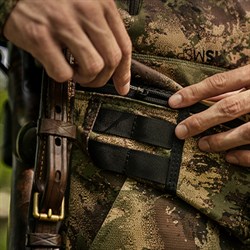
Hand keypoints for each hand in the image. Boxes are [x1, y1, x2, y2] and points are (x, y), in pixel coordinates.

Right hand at [4, 0, 131, 94]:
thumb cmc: (51, 1)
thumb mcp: (85, 5)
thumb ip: (101, 29)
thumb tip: (114, 63)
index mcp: (101, 4)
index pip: (124, 46)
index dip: (124, 72)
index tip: (122, 86)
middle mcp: (86, 11)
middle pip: (112, 60)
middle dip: (104, 78)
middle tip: (92, 79)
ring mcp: (63, 23)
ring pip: (92, 67)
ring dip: (85, 79)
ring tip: (74, 71)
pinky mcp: (40, 36)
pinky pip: (63, 72)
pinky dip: (63, 76)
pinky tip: (58, 65)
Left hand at [168, 64, 249, 166]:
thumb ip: (236, 85)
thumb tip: (208, 97)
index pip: (219, 82)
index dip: (194, 92)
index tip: (173, 102)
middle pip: (229, 108)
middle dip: (201, 121)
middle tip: (181, 131)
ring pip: (246, 131)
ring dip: (221, 140)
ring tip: (202, 146)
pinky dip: (245, 155)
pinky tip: (229, 158)